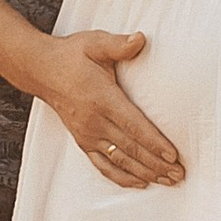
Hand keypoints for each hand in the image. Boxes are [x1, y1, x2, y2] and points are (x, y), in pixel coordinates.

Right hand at [38, 31, 183, 188]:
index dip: (154, 143)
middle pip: (131, 149)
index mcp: (103, 99)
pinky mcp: (82, 141)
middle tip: (180, 174)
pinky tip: (140, 182)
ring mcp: (87, 134)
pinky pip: (103, 165)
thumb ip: (119, 44)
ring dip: (145, 173)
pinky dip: (122, 177)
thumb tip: (142, 39)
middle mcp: (95, 121)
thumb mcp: (95, 43)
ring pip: (120, 161)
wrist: (41, 70)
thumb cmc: (71, 55)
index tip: (173, 155)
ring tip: (168, 181)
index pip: (134, 126)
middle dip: (157, 164)